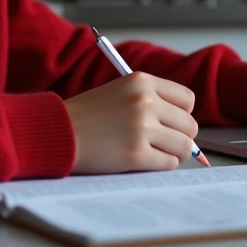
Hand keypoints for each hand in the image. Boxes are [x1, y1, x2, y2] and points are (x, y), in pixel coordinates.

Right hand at [64, 72, 198, 173]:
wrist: (56, 132)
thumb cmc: (87, 115)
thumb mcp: (120, 91)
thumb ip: (151, 100)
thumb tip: (187, 128)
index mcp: (142, 81)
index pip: (188, 99)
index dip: (182, 114)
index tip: (171, 123)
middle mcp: (145, 101)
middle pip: (190, 125)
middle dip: (181, 137)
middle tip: (165, 143)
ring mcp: (141, 128)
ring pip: (183, 146)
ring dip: (174, 154)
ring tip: (157, 154)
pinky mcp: (135, 154)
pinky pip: (168, 163)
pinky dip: (161, 165)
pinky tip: (145, 161)